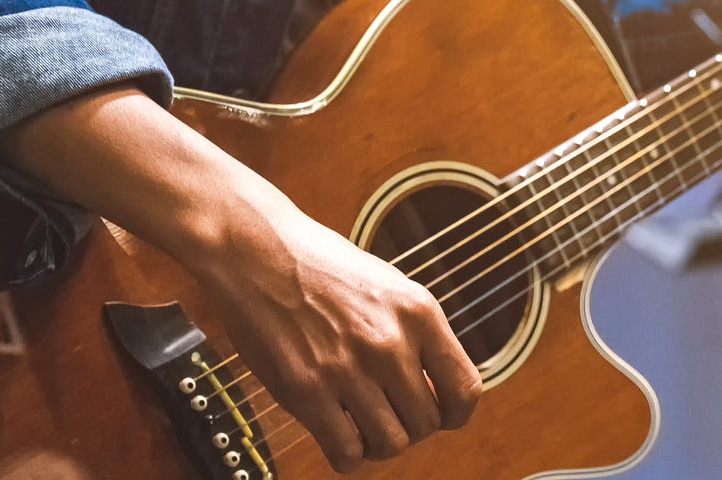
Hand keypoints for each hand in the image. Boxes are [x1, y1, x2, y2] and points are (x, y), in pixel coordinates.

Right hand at [181, 202, 482, 473]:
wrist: (256, 249)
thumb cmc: (320, 267)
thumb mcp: (388, 286)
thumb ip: (416, 335)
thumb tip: (436, 392)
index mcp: (418, 312)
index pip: (466, 390)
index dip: (454, 413)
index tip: (439, 413)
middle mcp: (389, 341)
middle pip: (426, 423)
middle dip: (411, 426)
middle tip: (387, 412)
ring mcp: (347, 368)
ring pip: (390, 445)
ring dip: (378, 442)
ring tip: (361, 423)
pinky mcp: (306, 390)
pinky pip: (346, 453)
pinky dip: (347, 454)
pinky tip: (336, 432)